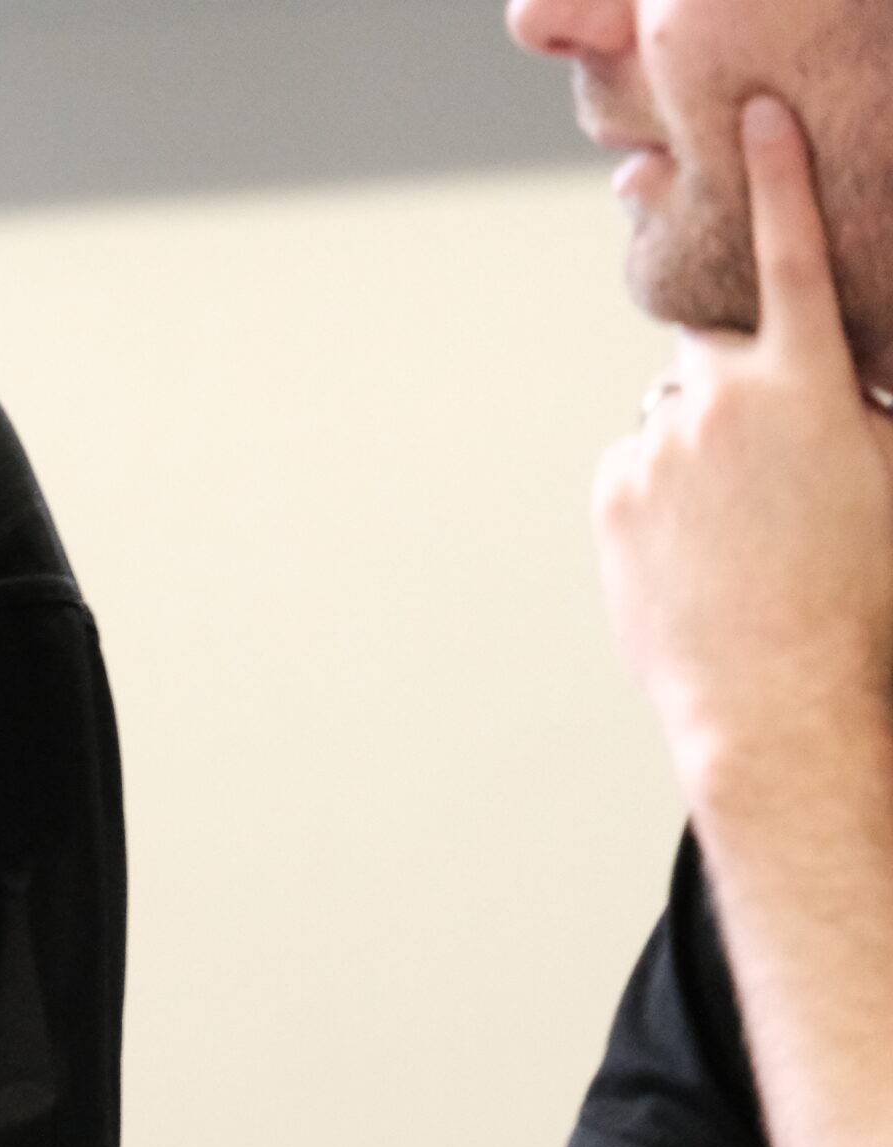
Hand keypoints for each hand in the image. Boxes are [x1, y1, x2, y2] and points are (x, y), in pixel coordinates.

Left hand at [592, 96, 892, 784]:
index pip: (791, 257)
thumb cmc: (857, 595)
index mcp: (808, 385)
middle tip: (762, 451)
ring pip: (676, 415)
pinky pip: (638, 465)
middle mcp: (721, 399)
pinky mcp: (611, 491)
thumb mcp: (889, 477)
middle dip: (731, 369)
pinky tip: (693, 551)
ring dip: (700, 447)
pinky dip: (660, 491)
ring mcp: (657, 444)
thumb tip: (830, 378)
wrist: (775, 695)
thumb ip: (856, 404)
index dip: (775, 180)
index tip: (753, 120)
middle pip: (711, 340)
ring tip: (738, 529)